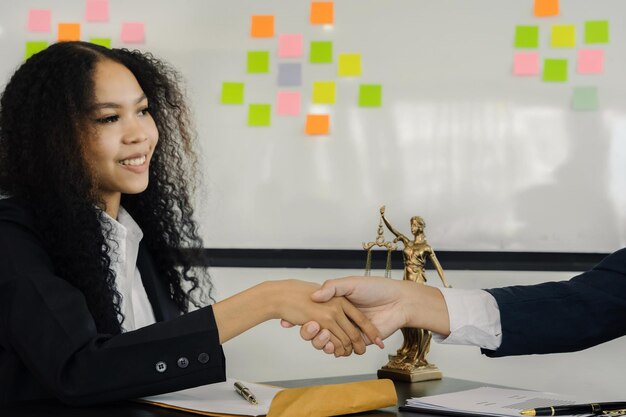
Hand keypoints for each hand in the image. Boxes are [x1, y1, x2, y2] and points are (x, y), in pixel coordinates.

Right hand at [289, 276, 449, 354]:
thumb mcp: (351, 283)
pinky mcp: (358, 342)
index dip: (302, 318)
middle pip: (318, 331)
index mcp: (336, 304)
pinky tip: (332, 346)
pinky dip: (335, 351)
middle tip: (309, 328)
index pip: (314, 314)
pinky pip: (342, 350)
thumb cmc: (376, 288)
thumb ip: (332, 288)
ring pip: (328, 342)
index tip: (289, 320)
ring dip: (321, 343)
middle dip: (310, 333)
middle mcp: (341, 319)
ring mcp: (349, 331)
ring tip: (321, 336)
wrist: (399, 301)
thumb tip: (314, 296)